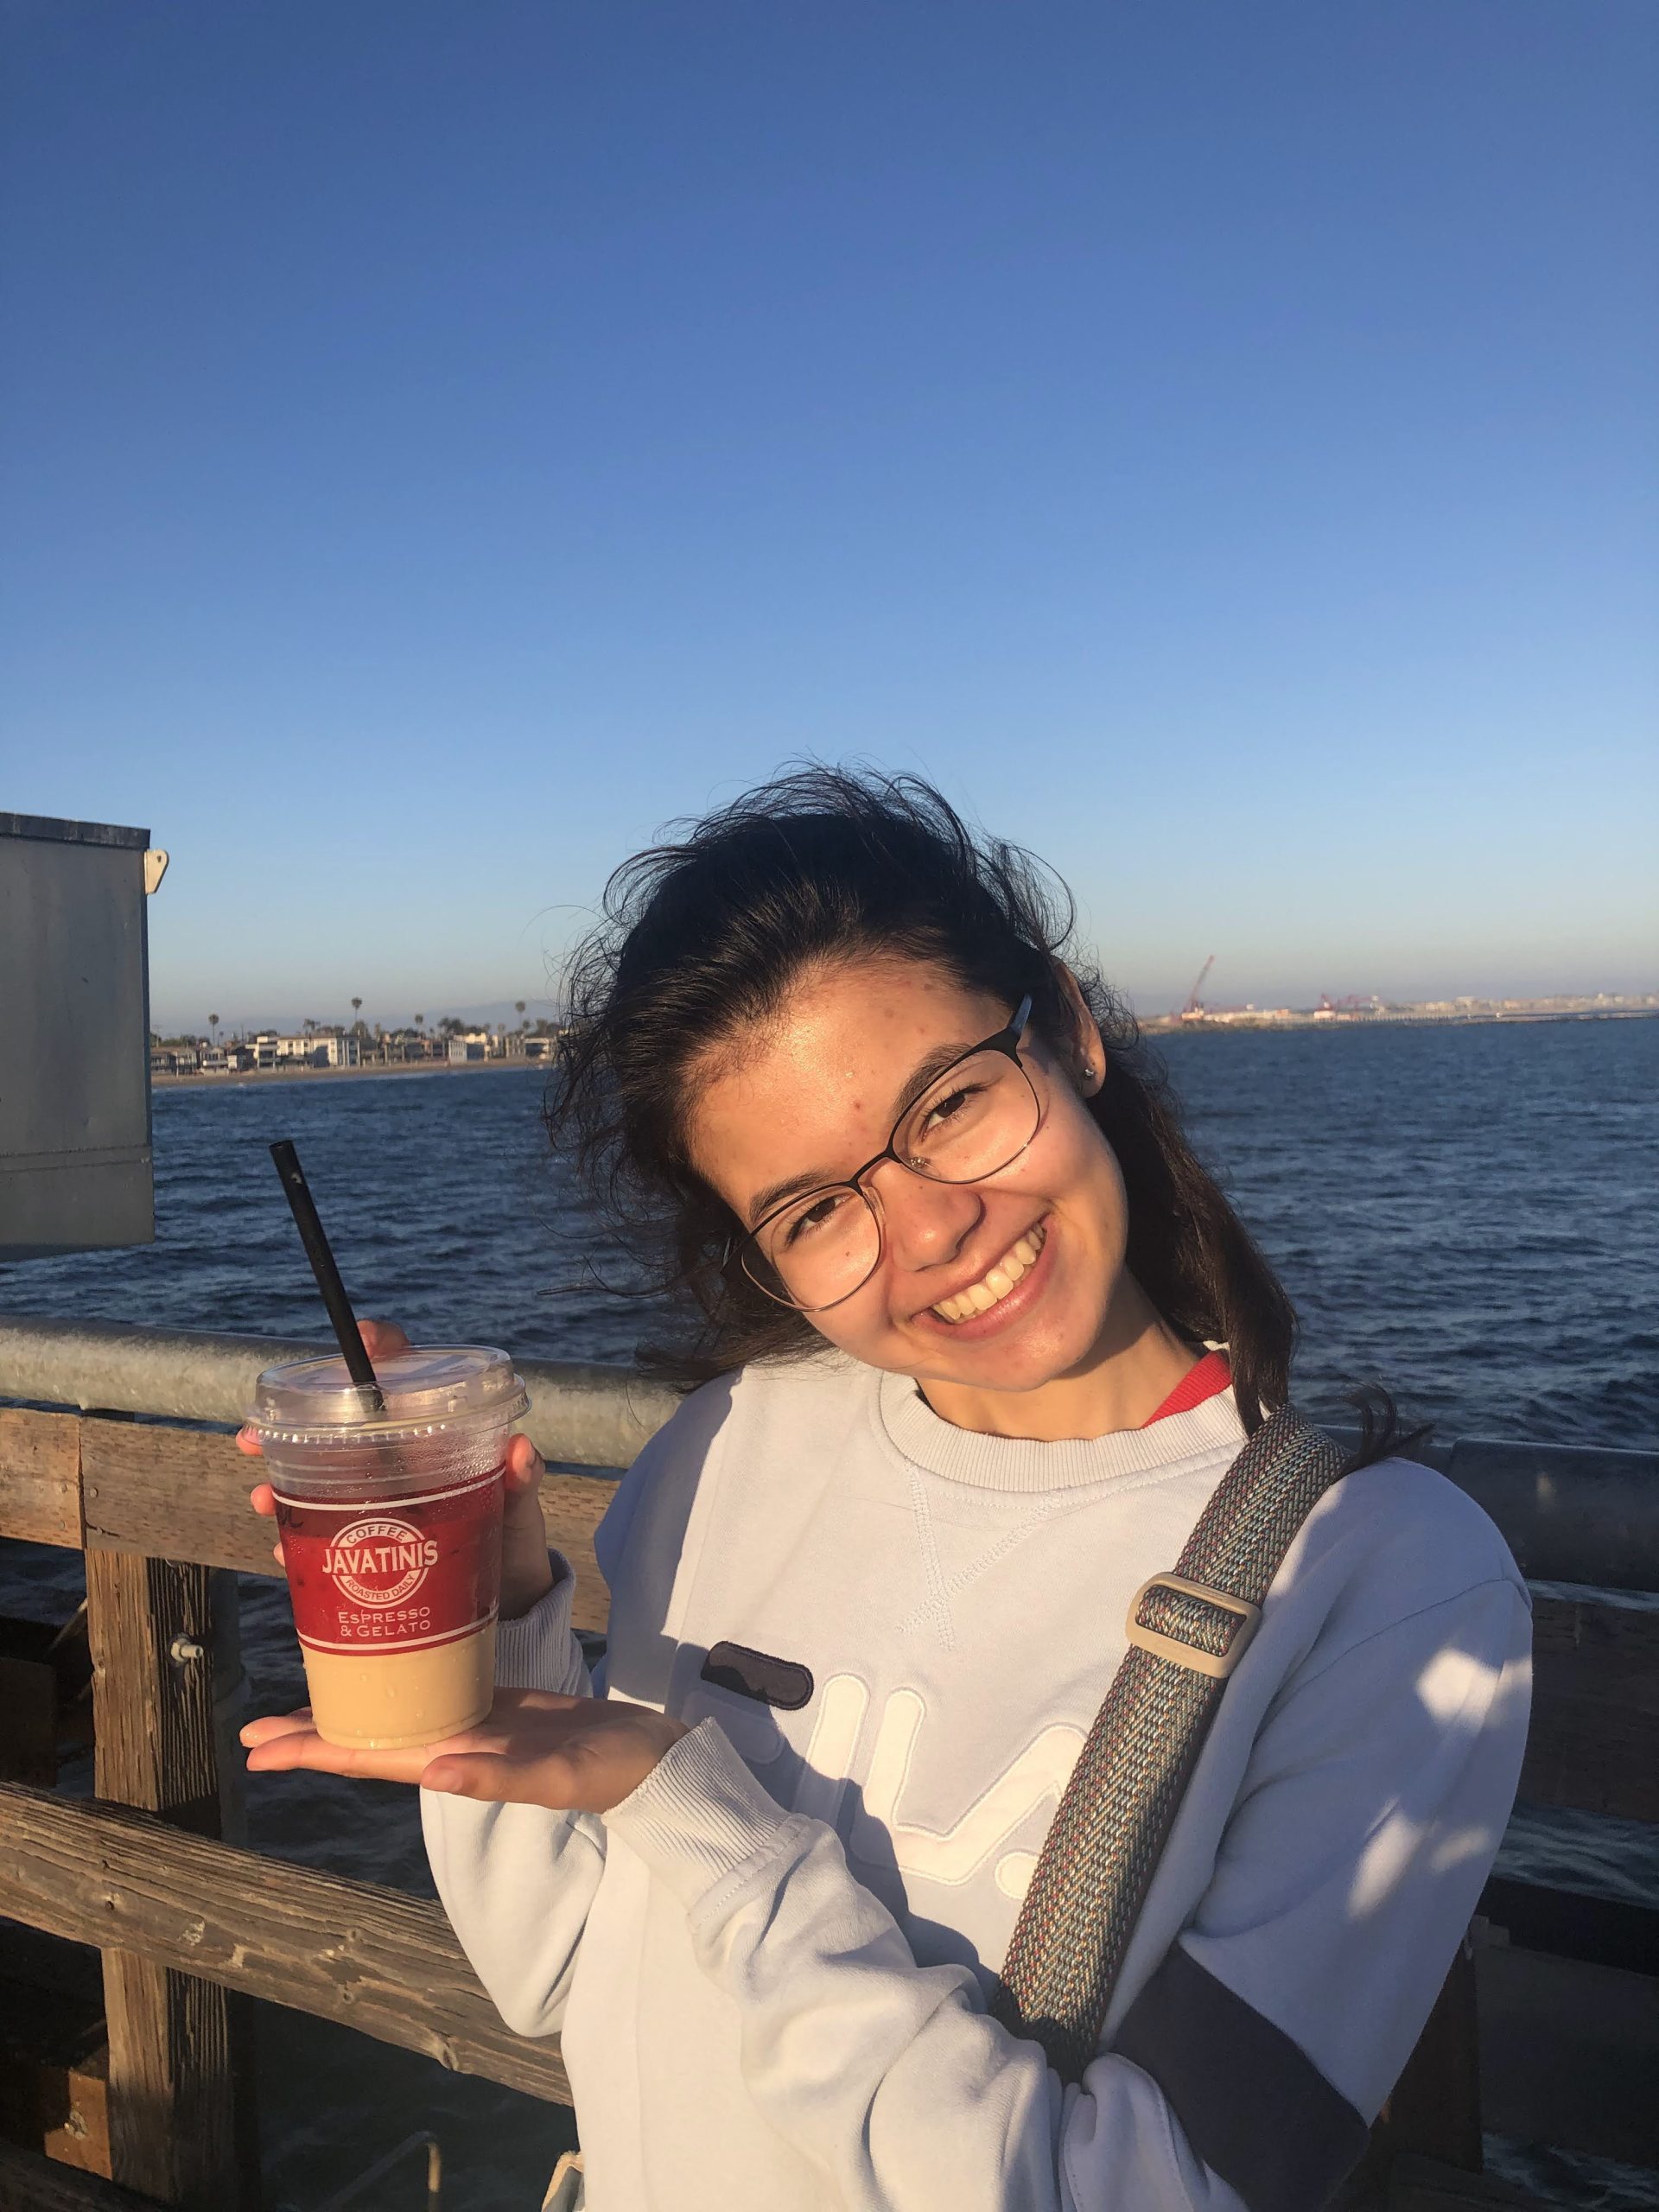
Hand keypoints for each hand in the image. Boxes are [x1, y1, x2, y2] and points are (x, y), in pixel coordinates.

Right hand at [238, 1317, 555, 1619]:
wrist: (507, 1594)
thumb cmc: (513, 1532)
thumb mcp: (519, 1505)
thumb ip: (522, 1478)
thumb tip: (521, 1449)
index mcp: (431, 1430)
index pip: (403, 1372)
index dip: (378, 1347)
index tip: (357, 1339)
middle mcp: (395, 1456)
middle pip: (337, 1426)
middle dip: (289, 1426)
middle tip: (252, 1438)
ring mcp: (376, 1498)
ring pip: (317, 1479)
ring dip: (281, 1486)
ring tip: (262, 1500)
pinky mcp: (365, 1542)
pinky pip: (322, 1535)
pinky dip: (298, 1542)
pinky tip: (283, 1551)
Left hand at [241, 1688, 685, 1814]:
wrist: (661, 1759)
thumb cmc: (617, 1771)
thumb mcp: (561, 1775)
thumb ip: (500, 1779)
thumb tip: (432, 1774)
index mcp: (462, 1761)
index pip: (372, 1756)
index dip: (315, 1751)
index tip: (258, 1750)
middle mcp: (458, 1743)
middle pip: (373, 1735)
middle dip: (314, 1731)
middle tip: (252, 1727)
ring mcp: (479, 1722)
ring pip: (399, 1709)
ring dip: (352, 1703)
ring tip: (306, 1691)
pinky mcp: (504, 1700)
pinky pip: (439, 1684)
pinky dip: (406, 1673)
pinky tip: (392, 1658)